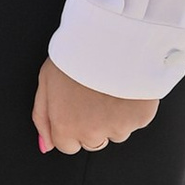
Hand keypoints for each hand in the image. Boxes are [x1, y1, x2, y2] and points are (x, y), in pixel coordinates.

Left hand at [32, 65, 156, 157]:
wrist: (110, 38)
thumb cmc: (76, 55)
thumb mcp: (45, 82)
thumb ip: (43, 118)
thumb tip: (46, 146)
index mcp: (65, 126)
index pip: (67, 146)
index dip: (71, 126)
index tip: (76, 108)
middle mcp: (92, 133)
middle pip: (92, 143)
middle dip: (92, 125)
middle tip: (94, 96)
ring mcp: (118, 128)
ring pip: (116, 133)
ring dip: (114, 118)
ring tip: (110, 88)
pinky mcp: (141, 119)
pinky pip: (136, 121)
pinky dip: (133, 108)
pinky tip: (126, 86)